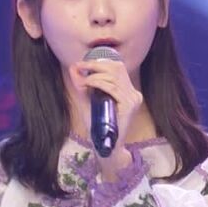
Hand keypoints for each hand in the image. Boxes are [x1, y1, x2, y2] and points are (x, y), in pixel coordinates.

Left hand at [68, 59, 142, 179]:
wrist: (104, 144)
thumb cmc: (97, 125)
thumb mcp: (87, 100)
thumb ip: (82, 84)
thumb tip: (74, 67)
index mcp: (128, 92)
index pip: (118, 68)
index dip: (101, 62)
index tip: (83, 63)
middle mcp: (134, 94)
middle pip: (117, 68)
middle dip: (96, 64)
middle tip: (81, 66)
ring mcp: (133, 99)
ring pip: (113, 76)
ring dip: (95, 75)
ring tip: (83, 81)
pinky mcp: (129, 105)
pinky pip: (112, 87)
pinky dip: (98, 82)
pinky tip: (88, 85)